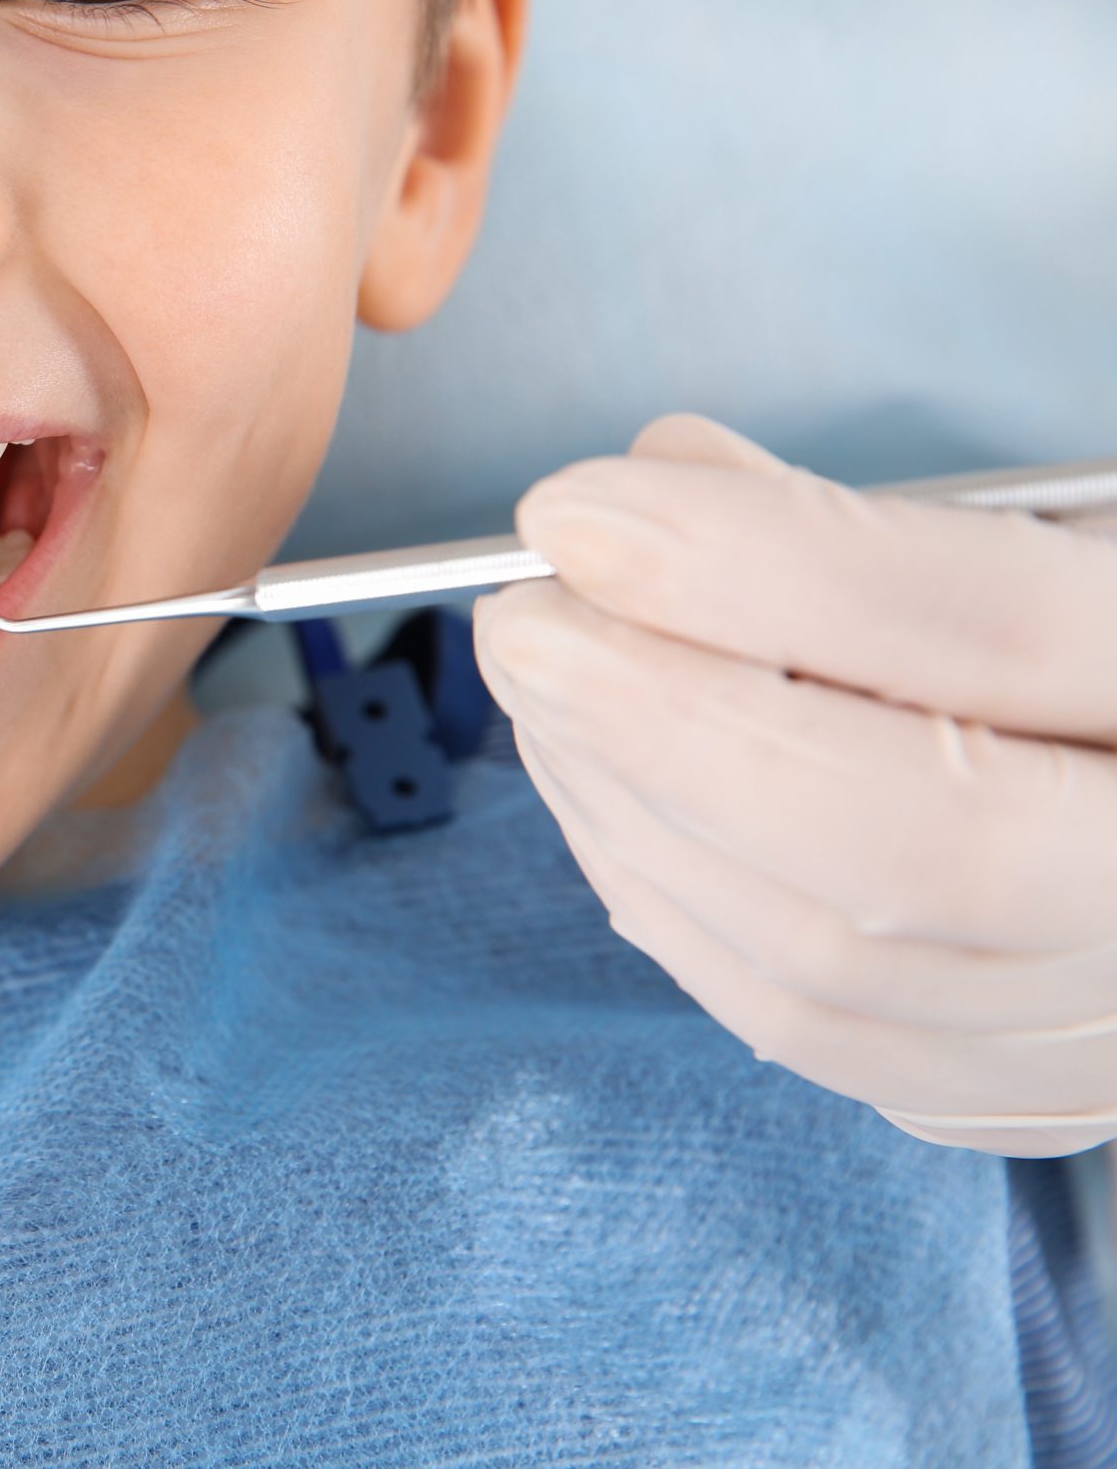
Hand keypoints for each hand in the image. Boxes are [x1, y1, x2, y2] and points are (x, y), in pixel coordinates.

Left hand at [473, 414, 1116, 1156]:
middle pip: (906, 841)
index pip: (1002, 629)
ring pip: (823, 958)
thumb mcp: (1051, 538)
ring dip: (628, 806)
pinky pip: (804, 1029)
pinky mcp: (1021, 1096)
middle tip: (523, 623)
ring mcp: (1111, 1026)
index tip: (575, 515)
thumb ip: (868, 520)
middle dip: (660, 718)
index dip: (763, 567)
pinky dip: (665, 900)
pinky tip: (599, 793)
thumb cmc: (1094, 659)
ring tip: (540, 686)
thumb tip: (655, 483)